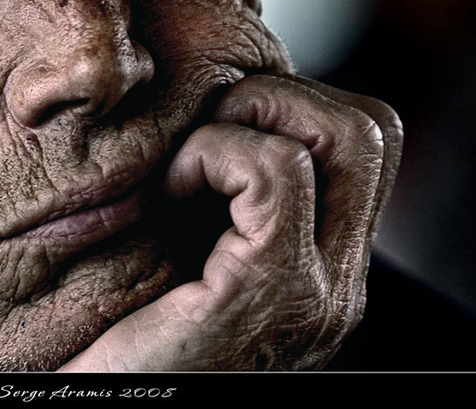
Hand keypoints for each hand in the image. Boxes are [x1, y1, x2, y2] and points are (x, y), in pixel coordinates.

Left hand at [59, 75, 402, 370]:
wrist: (104, 400)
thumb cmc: (126, 334)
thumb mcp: (191, 257)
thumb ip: (226, 205)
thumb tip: (213, 110)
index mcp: (324, 269)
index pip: (367, 143)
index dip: (296, 107)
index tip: (218, 134)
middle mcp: (338, 283)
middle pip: (371, 129)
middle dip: (281, 97)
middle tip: (209, 133)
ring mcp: (315, 293)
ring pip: (346, 136)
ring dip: (249, 120)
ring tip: (190, 167)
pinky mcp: (269, 293)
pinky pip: (276, 170)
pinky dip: (214, 154)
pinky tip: (171, 191)